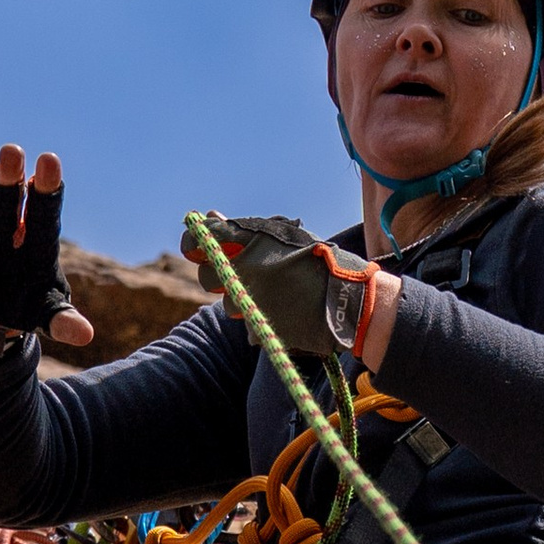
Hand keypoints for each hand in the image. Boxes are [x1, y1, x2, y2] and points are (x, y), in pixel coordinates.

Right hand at [0, 146, 95, 353]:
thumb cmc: (26, 305)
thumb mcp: (47, 315)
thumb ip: (64, 322)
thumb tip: (85, 335)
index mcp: (36, 240)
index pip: (44, 208)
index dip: (46, 186)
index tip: (49, 160)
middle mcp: (4, 231)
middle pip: (7, 200)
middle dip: (8, 177)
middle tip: (11, 152)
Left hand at [208, 213, 392, 366]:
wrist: (348, 300)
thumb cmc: (319, 261)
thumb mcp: (283, 235)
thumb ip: (242, 229)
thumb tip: (209, 216)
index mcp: (249, 242)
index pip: (199, 241)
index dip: (194, 244)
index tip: (198, 246)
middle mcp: (243, 271)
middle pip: (207, 277)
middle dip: (220, 275)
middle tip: (243, 273)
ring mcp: (249, 302)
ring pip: (228, 303)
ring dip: (243, 298)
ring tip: (275, 293)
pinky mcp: (258, 328)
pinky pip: (248, 323)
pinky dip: (261, 317)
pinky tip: (284, 309)